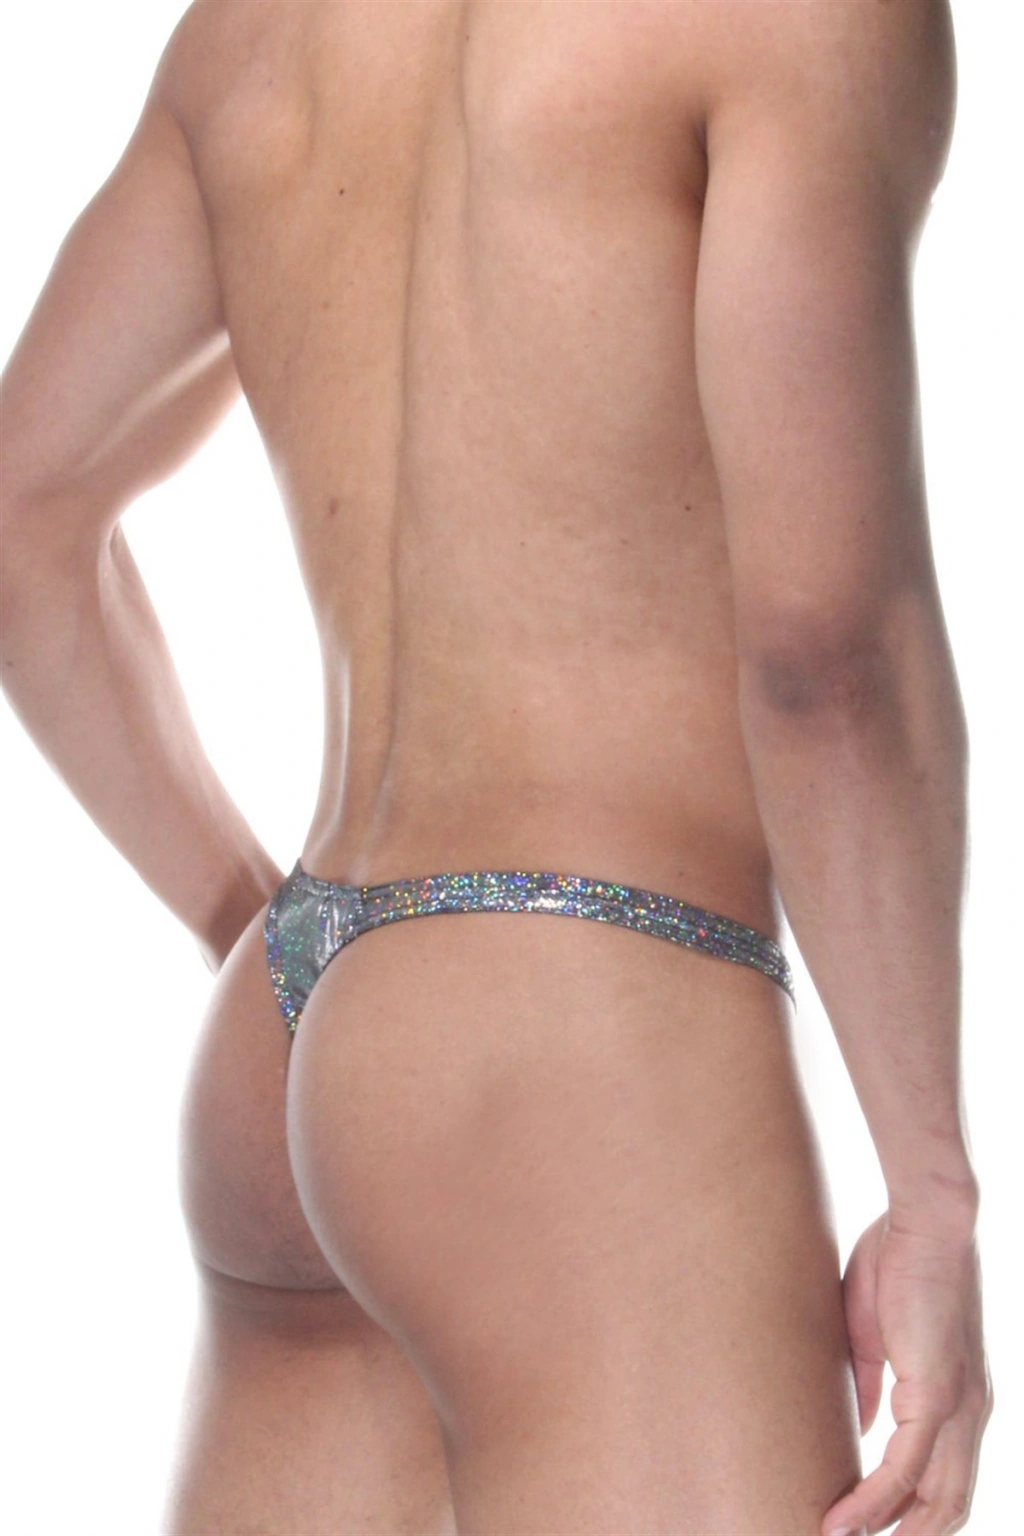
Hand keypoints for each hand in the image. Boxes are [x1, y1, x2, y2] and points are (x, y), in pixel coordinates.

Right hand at [821, 1208, 992, 1535]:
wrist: (927, 1218)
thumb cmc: (898, 1258)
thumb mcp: (876, 1332)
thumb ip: (873, 1384)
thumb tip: (859, 1429)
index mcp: (961, 1399)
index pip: (946, 1480)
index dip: (910, 1514)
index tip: (865, 1531)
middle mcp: (972, 1414)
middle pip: (949, 1508)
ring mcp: (960, 1409)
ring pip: (935, 1502)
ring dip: (886, 1532)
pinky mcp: (937, 1396)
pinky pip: (905, 1471)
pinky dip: (872, 1504)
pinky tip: (840, 1522)